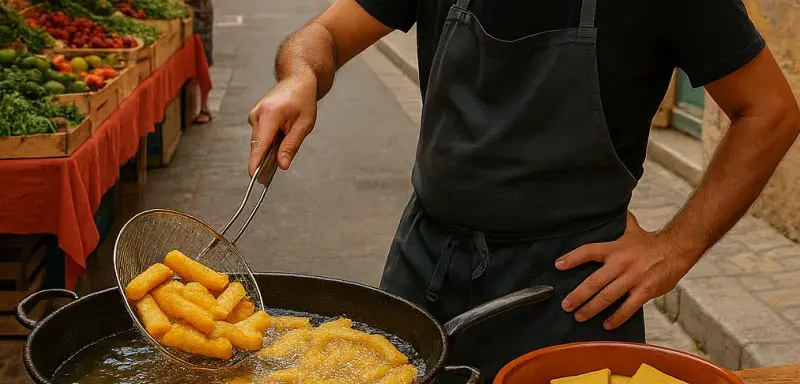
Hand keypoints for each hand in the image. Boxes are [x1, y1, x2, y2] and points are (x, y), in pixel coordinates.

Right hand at [248, 78, 317, 182]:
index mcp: (270, 114)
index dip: (255, 161)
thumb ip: (291, 145)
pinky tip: (279, 140)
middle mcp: (258, 114)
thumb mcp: (304, 124)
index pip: (260, 143)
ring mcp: (254, 115)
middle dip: (262, 160)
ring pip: (258, 141)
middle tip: (268, 178)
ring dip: (267, 150)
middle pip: (257, 145)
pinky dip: (267, 142)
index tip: (253, 175)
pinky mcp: (255, 117)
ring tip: (281, 150)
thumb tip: (282, 164)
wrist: (296, 80)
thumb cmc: (303, 99)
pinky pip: (259, 136)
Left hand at [555, 212, 696, 329]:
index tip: (558, 265)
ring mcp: (634, 278)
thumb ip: (619, 223)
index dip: (572, 258)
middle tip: (566, 305)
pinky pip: (629, 307)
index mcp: (615, 249)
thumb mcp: (631, 230)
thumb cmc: (650, 243)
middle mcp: (621, 263)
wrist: (677, 249)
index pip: (589, 251)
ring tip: (579, 316)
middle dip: (578, 295)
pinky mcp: (646, 290)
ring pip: (608, 296)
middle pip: (594, 281)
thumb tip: (610, 209)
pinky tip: (606, 325)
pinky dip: (616, 317)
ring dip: (591, 308)